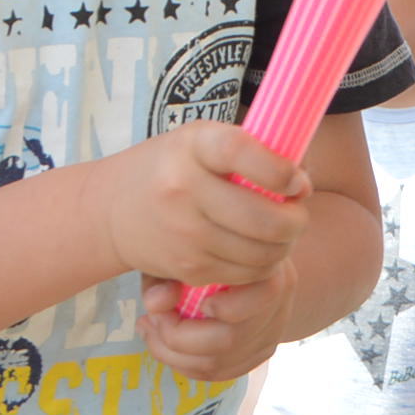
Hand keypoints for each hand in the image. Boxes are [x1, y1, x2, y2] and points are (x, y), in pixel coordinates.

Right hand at [103, 121, 312, 289]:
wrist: (112, 210)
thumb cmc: (173, 167)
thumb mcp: (201, 140)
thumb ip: (249, 148)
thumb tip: (302, 172)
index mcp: (192, 147)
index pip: (240, 153)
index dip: (279, 170)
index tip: (297, 181)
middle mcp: (182, 189)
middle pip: (262, 218)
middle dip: (296, 220)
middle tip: (299, 212)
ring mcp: (184, 233)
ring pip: (260, 252)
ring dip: (285, 245)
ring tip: (284, 232)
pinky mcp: (187, 268)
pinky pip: (245, 274)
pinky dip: (264, 265)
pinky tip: (261, 249)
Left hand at [141, 261, 301, 382]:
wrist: (243, 262)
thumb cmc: (208, 251)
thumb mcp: (183, 251)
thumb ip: (165, 274)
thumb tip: (156, 303)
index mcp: (271, 271)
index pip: (263, 296)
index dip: (223, 306)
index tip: (181, 295)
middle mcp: (280, 306)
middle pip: (229, 339)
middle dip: (177, 336)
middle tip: (150, 319)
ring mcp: (272, 334)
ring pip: (219, 364)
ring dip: (173, 355)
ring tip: (150, 331)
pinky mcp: (260, 354)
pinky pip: (219, 373)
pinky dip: (186, 365)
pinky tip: (166, 345)